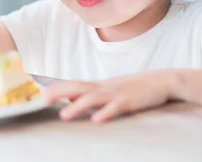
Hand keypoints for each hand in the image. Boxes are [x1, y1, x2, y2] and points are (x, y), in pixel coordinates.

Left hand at [42, 71, 173, 123]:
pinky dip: (106, 113)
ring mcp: (117, 94)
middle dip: (60, 92)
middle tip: (43, 98)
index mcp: (98, 86)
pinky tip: (97, 120)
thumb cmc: (133, 87)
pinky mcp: (130, 101)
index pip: (74, 85)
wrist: (161, 81)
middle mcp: (104, 88)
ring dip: (78, 105)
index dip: (57, 88)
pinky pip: (116, 107)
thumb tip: (68, 96)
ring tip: (64, 115)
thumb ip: (89, 93)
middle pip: (78, 87)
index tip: (40, 93)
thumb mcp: (109, 90)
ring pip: (94, 98)